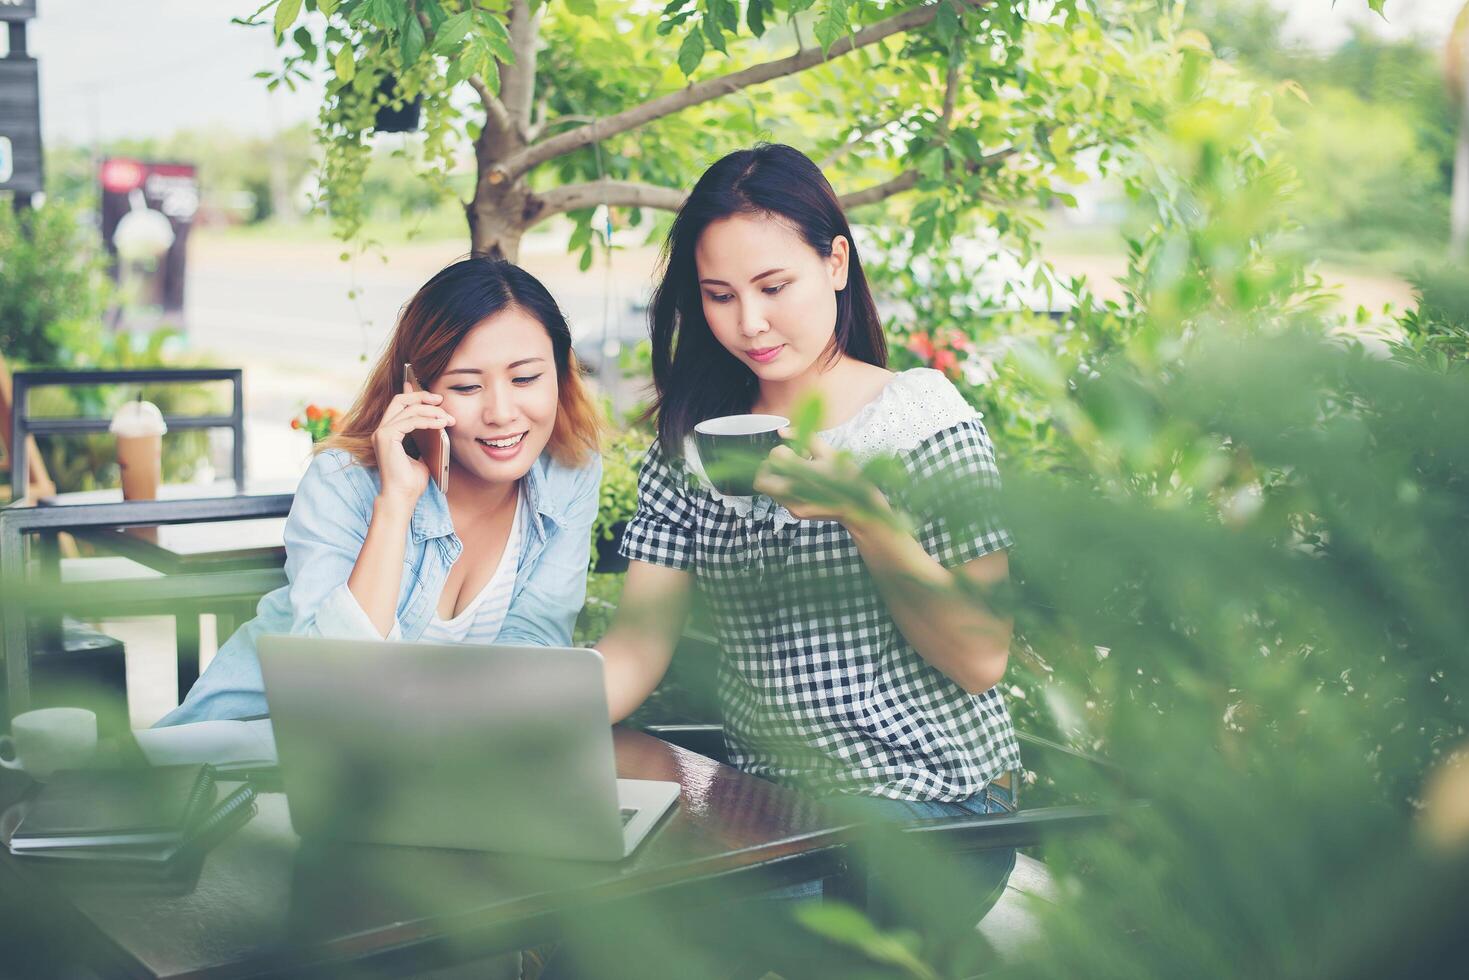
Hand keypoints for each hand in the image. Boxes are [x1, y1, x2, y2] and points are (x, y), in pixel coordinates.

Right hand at [373, 383, 454, 508]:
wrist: (402, 497)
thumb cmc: (412, 481)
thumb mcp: (424, 454)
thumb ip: (426, 439)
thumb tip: (437, 423)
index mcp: (388, 433)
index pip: (399, 405)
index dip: (416, 395)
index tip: (436, 397)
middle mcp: (382, 430)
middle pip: (400, 400)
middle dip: (423, 397)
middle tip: (441, 400)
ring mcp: (382, 433)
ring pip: (408, 409)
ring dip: (431, 411)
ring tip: (448, 418)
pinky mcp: (386, 437)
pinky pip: (410, 421)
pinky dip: (428, 420)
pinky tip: (441, 424)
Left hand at [754, 430, 892, 525]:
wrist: (857, 508)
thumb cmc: (846, 477)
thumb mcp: (829, 452)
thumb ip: (804, 436)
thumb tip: (781, 431)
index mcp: (804, 472)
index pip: (775, 456)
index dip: (783, 450)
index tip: (797, 453)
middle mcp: (794, 492)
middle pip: (760, 479)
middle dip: (768, 467)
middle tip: (784, 463)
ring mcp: (792, 505)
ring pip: (767, 489)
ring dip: (775, 477)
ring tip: (796, 473)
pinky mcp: (794, 513)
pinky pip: (778, 497)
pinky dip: (784, 487)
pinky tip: (802, 484)